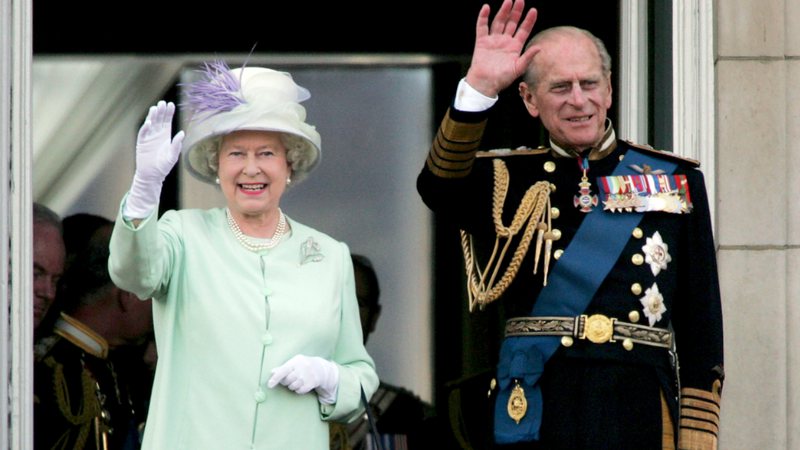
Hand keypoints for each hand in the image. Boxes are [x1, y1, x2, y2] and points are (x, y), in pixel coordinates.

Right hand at [124, 101, 184, 217]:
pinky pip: (143, 133)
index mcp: (166, 135)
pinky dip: (145, 127)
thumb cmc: (163, 166)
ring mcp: (148, 137)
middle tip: (163, 103)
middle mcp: (157, 134)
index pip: (167, 121)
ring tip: (156, 108)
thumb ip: (176, 145)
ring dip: (153, 116)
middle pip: (159, 119)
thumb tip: (182, 133)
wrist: (152, 175)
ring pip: (150, 123)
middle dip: (161, 111)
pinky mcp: (141, 143)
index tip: (171, 104)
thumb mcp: (172, 156)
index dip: (169, 113)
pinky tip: (149, 122)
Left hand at [267, 355, 339, 403]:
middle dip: (285, 381)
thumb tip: (272, 372)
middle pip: (287, 380)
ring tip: (296, 381)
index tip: (269, 385)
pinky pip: (300, 390)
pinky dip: (298, 389)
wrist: (320, 368)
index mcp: (295, 361)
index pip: (283, 370)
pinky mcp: (312, 383)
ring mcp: (308, 376)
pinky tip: (302, 384)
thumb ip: (282, 368)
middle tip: (289, 379)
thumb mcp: (293, 363)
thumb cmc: (302, 366)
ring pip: (293, 386)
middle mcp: (302, 368)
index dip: (275, 378)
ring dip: (292, 386)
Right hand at [465, 0, 539, 97]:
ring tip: (508, 1)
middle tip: (520, 0)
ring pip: (499, 22)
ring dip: (503, 11)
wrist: (485, 84)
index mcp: (515, 47)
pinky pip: (482, 27)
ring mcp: (493, 40)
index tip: (533, 10)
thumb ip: (528, 57)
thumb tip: (539, 47)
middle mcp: (505, 41)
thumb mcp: (518, 69)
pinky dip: (483, 17)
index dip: (529, 21)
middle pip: (512, 23)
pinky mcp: (482, 41)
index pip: (524, 30)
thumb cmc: (502, 79)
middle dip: (516, 12)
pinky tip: (486, 8)